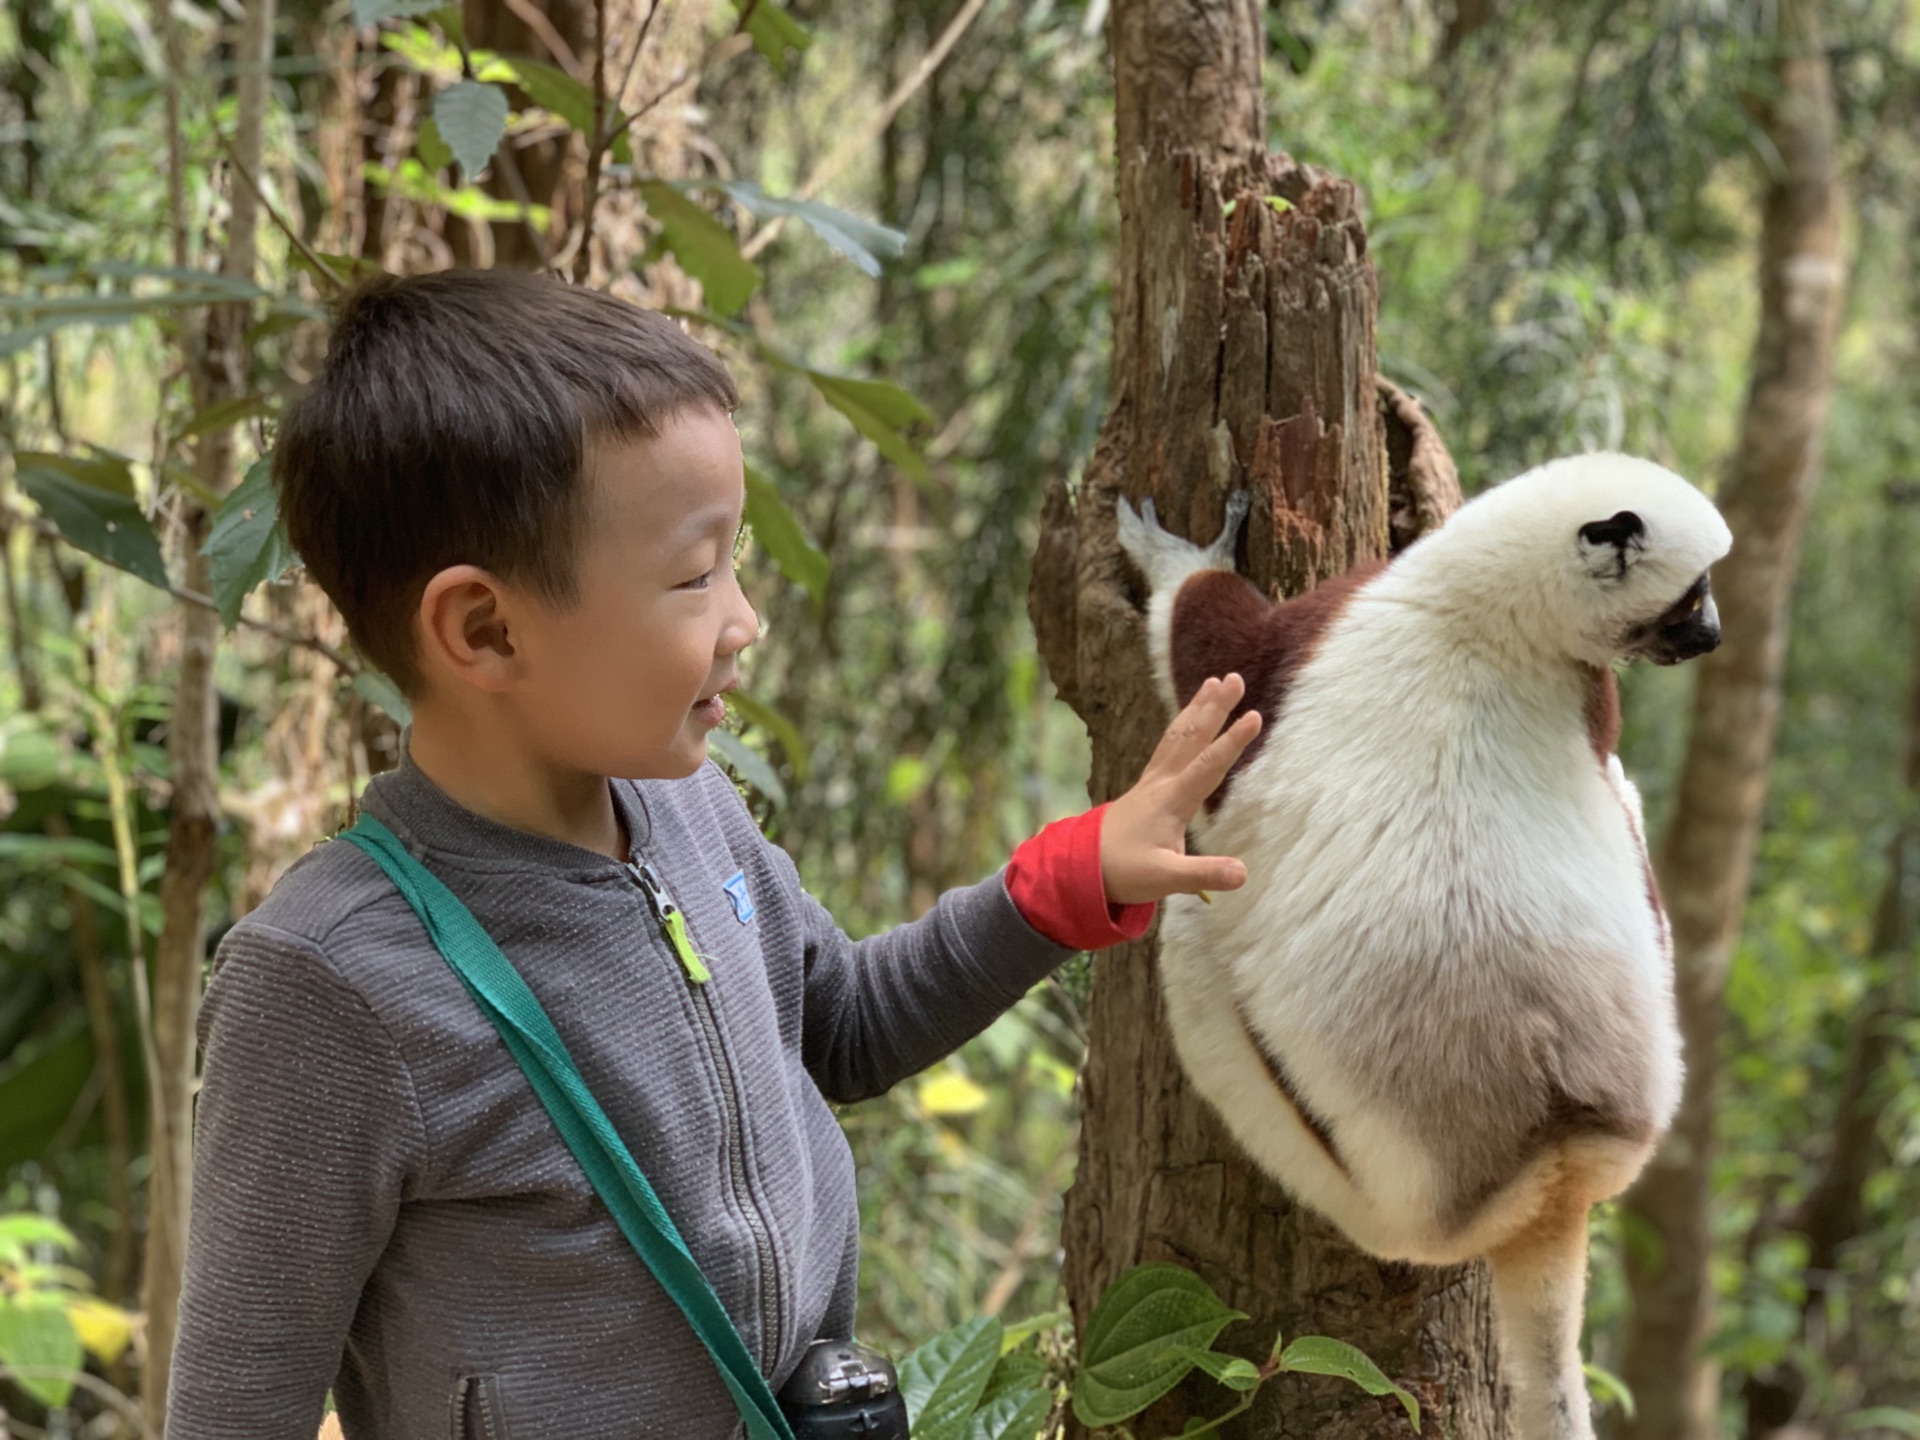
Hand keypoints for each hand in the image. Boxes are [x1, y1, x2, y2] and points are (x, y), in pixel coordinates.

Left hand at [1101, 675, 1262, 905]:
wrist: (1081, 867)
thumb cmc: (1124, 872)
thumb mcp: (1165, 879)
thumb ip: (1203, 874)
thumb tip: (1242, 873)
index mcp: (1171, 801)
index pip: (1207, 766)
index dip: (1232, 741)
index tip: (1254, 715)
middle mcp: (1161, 783)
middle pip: (1191, 738)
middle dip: (1214, 708)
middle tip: (1235, 678)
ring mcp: (1152, 781)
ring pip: (1178, 736)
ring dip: (1197, 708)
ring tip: (1214, 682)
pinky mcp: (1147, 786)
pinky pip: (1168, 745)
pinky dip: (1182, 725)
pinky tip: (1189, 716)